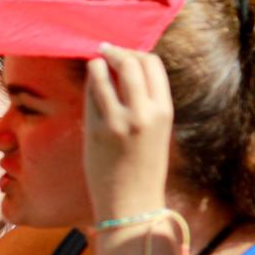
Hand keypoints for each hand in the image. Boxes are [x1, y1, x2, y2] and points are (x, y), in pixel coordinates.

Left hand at [82, 44, 172, 219]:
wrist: (132, 204)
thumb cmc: (143, 168)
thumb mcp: (157, 131)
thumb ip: (146, 103)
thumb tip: (127, 71)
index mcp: (164, 112)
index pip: (152, 64)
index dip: (138, 53)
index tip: (127, 54)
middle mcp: (143, 113)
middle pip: (130, 62)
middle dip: (117, 52)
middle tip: (106, 50)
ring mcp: (118, 120)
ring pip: (105, 73)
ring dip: (98, 63)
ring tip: (95, 63)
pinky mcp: (96, 129)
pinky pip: (91, 95)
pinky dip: (90, 83)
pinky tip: (90, 82)